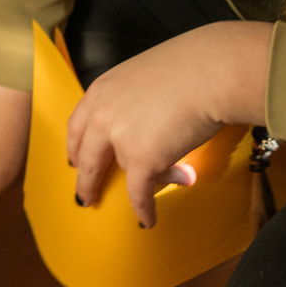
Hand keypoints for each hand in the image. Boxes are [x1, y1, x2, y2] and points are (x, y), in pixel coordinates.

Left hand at [67, 21, 271, 228]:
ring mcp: (120, 138)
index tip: (75, 159)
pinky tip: (147, 219)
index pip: (78, 125)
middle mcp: (103, 114)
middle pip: (86, 156)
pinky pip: (139, 194)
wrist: (210, 72)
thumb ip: (135, 100)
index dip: (75, 146)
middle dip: (86, 180)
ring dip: (148, 179)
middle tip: (85, 194)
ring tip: (171, 178)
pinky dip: (144, 210)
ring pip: (127, 172)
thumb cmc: (190, 67)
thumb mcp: (145, 75)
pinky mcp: (142, 160)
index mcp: (102, 90)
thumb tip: (146, 126)